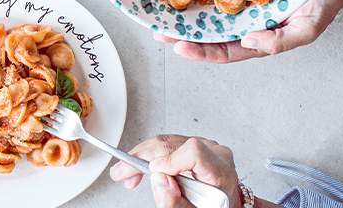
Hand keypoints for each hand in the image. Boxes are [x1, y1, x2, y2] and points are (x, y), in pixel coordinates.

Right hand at [109, 135, 242, 207]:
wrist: (221, 205)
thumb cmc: (209, 207)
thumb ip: (173, 201)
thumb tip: (157, 178)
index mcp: (220, 172)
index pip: (193, 152)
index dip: (169, 159)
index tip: (152, 172)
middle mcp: (215, 154)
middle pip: (172, 144)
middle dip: (140, 158)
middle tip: (121, 173)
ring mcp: (205, 146)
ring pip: (164, 141)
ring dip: (140, 156)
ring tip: (127, 173)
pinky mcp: (193, 145)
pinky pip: (166, 143)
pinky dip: (147, 155)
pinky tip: (139, 168)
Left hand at [155, 0, 342, 62]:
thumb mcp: (311, 26)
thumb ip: (280, 41)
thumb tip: (247, 43)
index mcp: (258, 31)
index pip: (224, 49)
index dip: (199, 51)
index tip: (177, 45)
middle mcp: (246, 12)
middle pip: (208, 25)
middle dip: (181, 29)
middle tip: (156, 28)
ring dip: (185, 1)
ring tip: (160, 3)